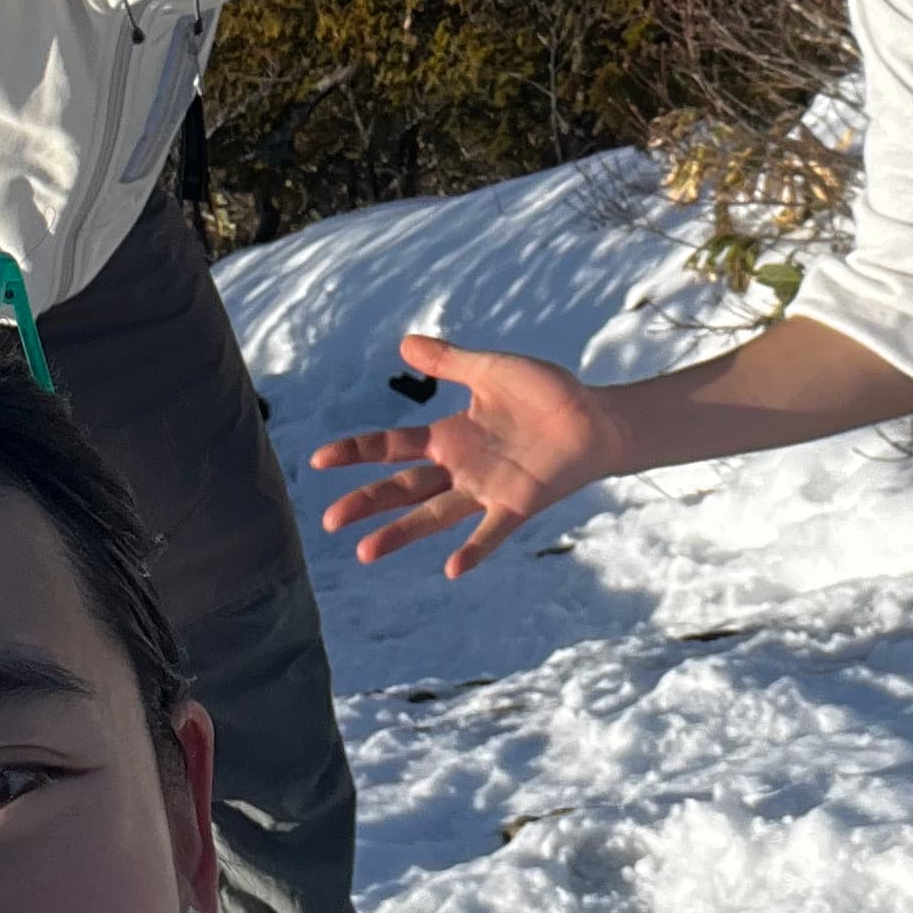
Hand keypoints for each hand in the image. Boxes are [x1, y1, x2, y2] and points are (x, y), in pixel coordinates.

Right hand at [312, 334, 621, 576]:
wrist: (594, 416)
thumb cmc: (545, 393)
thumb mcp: (490, 370)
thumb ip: (449, 361)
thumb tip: (404, 344)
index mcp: (449, 437)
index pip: (391, 446)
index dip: (356, 451)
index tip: (317, 461)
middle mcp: (461, 469)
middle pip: (403, 488)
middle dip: (367, 503)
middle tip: (329, 520)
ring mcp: (487, 489)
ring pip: (435, 516)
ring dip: (402, 533)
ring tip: (366, 552)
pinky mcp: (519, 502)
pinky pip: (492, 530)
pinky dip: (473, 548)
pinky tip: (451, 568)